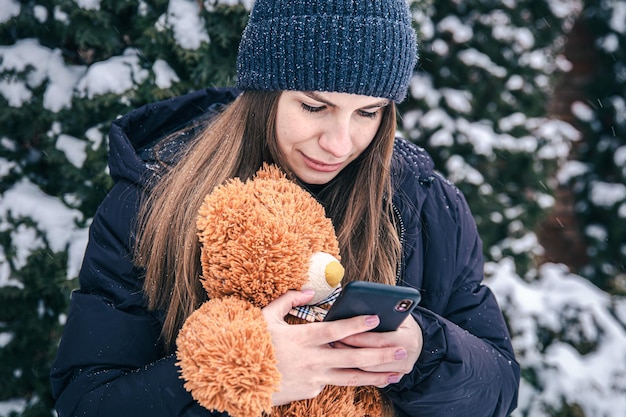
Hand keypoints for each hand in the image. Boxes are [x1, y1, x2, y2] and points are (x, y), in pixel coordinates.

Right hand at [262, 290, 407, 405]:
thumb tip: (308, 290)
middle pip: (353, 358)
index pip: (337, 330)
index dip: (358, 324)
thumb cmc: (251, 343)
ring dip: (375, 376)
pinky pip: (330, 382)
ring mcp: (313, 378)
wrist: (237, 378)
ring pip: (350, 378)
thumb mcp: (266, 316)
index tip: (376, 318)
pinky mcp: (310, 391)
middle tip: (401, 350)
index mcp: (303, 338)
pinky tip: (364, 377)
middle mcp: (313, 360)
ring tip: (395, 374)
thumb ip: (288, 300)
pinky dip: (345, 377)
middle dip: (380, 354)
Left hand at [333, 315, 422, 375]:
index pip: (378, 340)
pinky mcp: (393, 379)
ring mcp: (401, 372)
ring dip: (349, 361)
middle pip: (371, 358)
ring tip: (336, 348)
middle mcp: (407, 358)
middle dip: (350, 349)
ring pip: (368, 371)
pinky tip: (344, 360)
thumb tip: (360, 306)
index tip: (341, 332)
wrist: (417, 339)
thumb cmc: (403, 321)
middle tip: (333, 341)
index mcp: (409, 339)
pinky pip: (371, 378)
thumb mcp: (398, 313)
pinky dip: (357, 370)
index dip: (358, 337)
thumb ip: (385, 311)